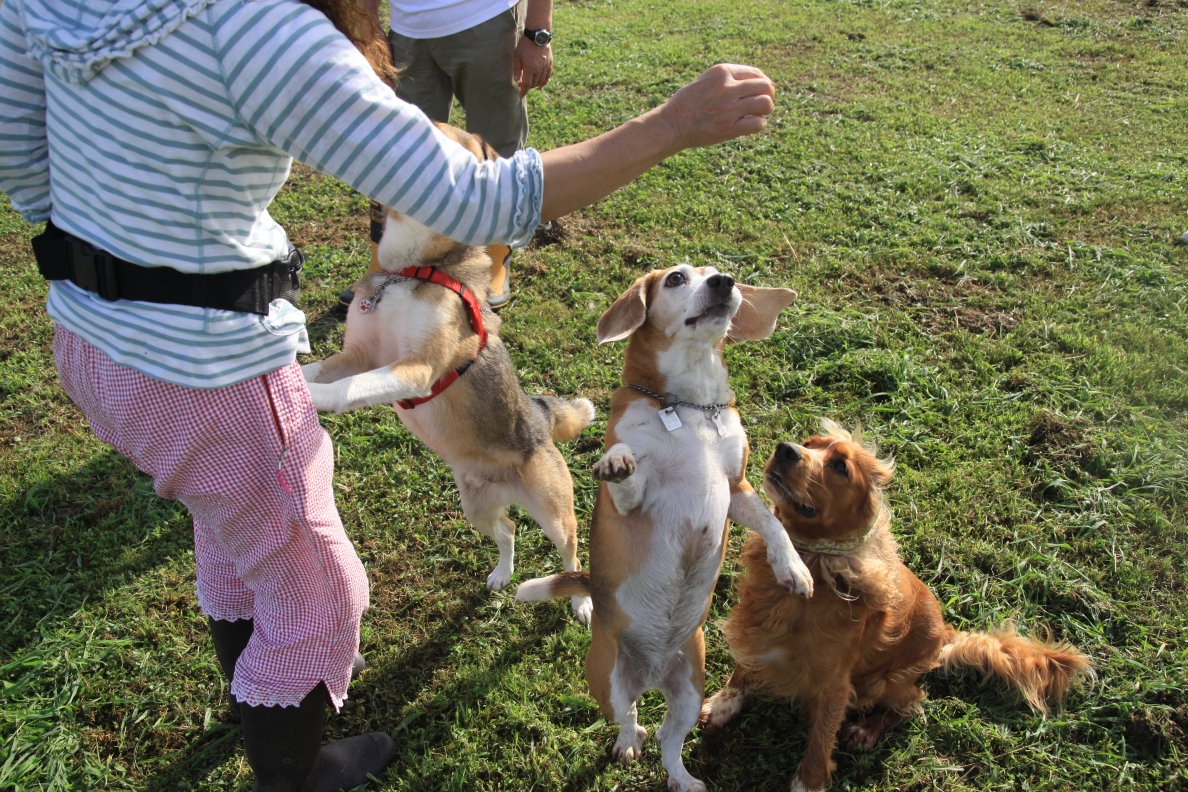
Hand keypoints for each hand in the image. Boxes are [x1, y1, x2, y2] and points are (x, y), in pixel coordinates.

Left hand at [514, 37, 552, 97]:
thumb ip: (517, 68)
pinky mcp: (550, 63)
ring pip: (541, 81)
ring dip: (535, 84)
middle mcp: (539, 69)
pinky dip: (544, 82)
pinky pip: (548, 76)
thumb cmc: (525, 44)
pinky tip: (541, 85)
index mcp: (530, 67)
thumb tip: (516, 80)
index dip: (523, 91)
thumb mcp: (517, 55)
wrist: (538, 35)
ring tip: (530, 84)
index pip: (527, 84)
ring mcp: (545, 66)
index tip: (520, 96)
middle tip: (521, 84)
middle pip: (534, 83)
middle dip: (528, 86)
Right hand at [656, 63, 775, 151]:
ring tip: (759, 114)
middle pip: (766, 86)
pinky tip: (750, 125)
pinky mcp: (728, 128)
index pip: (756, 73)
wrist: (672, 124)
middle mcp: (726, 88)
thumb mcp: (707, 79)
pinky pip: (758, 123)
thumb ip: (729, 77)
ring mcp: (728, 108)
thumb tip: (759, 80)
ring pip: (765, 103)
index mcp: (721, 72)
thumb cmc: (689, 102)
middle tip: (763, 104)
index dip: (764, 83)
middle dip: (769, 95)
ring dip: (766, 110)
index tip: (760, 92)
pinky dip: (759, 124)